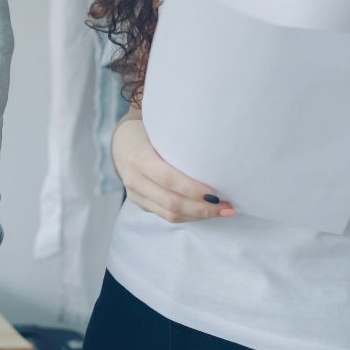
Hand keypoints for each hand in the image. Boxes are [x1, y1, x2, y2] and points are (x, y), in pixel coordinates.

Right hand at [114, 117, 236, 222]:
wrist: (121, 144)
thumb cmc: (149, 134)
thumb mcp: (160, 133)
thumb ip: (180, 147)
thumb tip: (218, 161)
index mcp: (138, 157)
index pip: (168, 179)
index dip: (193, 189)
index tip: (218, 193)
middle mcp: (133, 179)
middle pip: (171, 203)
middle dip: (203, 209)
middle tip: (229, 207)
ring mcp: (135, 194)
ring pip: (169, 215)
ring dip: (199, 216)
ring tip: (223, 211)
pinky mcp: (140, 204)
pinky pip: (166, 216)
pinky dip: (189, 216)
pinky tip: (205, 212)